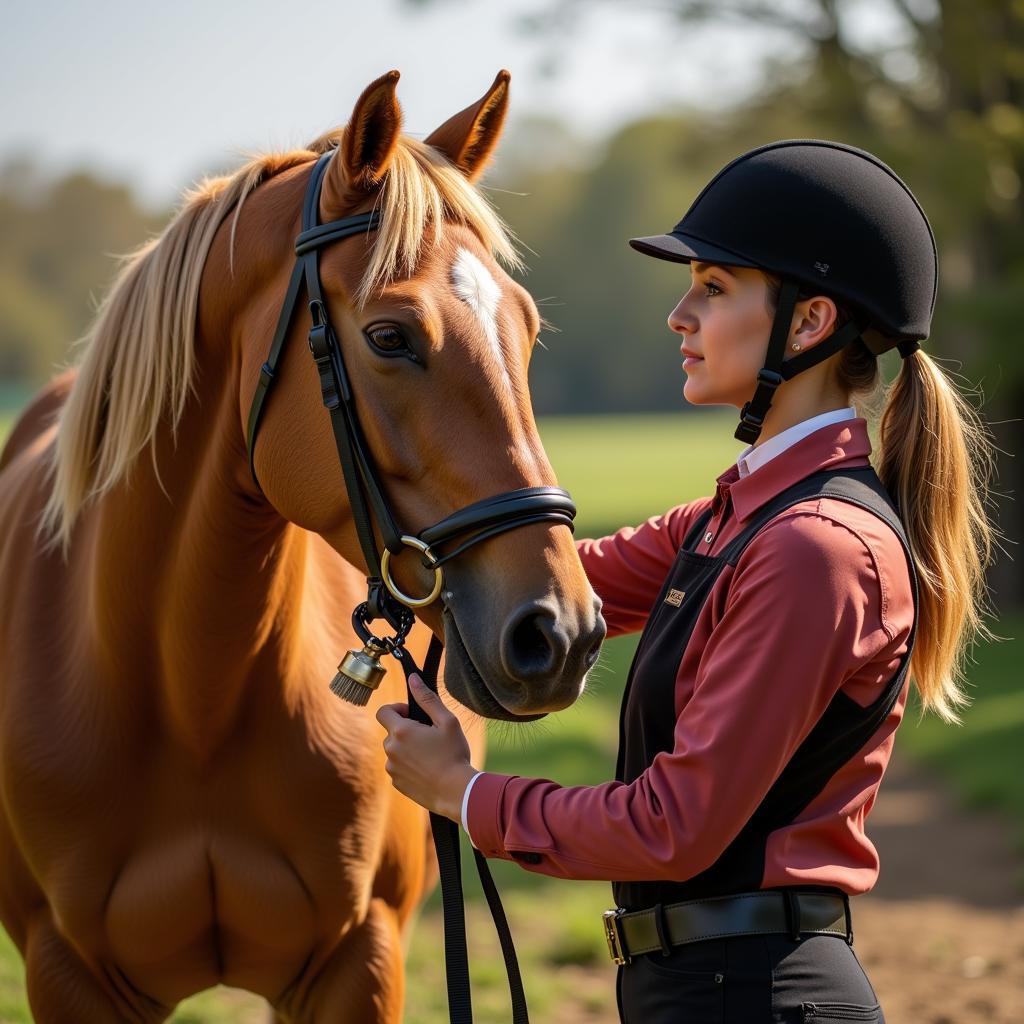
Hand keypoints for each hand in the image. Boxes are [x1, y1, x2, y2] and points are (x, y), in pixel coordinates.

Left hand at [376, 674, 477, 822]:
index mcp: (401, 731)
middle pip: (391, 732)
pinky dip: (408, 765)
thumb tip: (412, 678)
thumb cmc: (454, 755)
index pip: (383, 711)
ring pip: (395, 751)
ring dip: (407, 749)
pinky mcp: (396, 783)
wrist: (456, 792)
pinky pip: (398, 768)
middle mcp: (391, 749)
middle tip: (429, 737)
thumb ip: (427, 699)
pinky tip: (428, 770)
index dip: (397, 709)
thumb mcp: (447, 721)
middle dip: (406, 730)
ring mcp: (392, 768)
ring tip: (430, 755)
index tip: (412, 715)